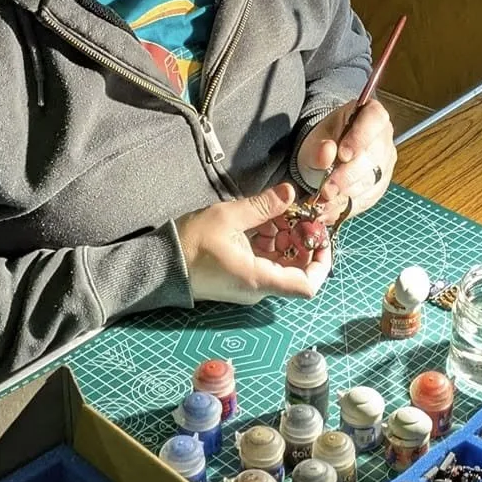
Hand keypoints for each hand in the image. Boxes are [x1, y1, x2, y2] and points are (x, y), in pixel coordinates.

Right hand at [177, 184, 331, 304]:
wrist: (160, 265)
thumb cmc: (190, 244)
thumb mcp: (228, 217)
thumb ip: (263, 206)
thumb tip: (290, 193)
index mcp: (259, 278)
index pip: (308, 286)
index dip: (322, 262)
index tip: (320, 236)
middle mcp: (259, 287)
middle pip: (298, 270)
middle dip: (303, 241)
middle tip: (297, 214)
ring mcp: (251, 284)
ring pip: (282, 264)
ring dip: (285, 238)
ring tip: (275, 212)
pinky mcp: (242, 277)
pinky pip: (266, 262)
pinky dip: (270, 242)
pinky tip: (262, 221)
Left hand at [297, 100, 396, 220]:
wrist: (325, 157)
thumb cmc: (323, 141)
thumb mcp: (314, 140)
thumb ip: (318, 147)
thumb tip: (327, 152)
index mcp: (371, 115)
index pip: (375, 120)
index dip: (360, 138)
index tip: (342, 154)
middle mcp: (384, 139)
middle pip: (373, 157)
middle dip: (347, 176)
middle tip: (326, 189)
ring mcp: (385, 164)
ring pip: (371, 181)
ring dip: (346, 195)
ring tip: (323, 203)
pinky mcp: (380, 186)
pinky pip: (367, 198)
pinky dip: (347, 207)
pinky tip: (329, 211)